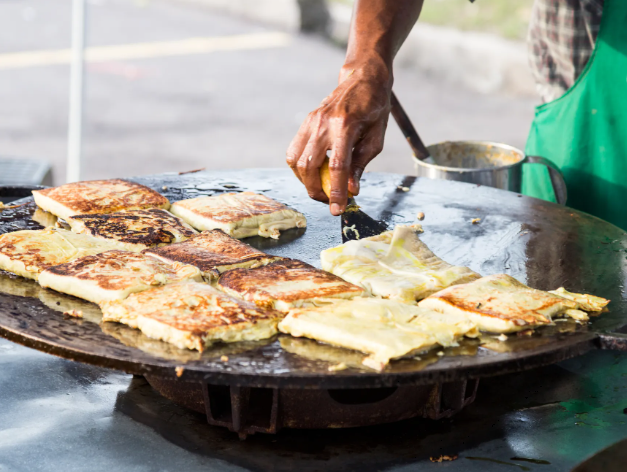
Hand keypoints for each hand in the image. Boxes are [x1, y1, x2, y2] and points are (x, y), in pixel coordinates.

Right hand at [286, 63, 391, 215]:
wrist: (362, 79)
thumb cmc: (374, 108)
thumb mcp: (376, 138)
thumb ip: (361, 164)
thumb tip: (351, 189)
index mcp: (346, 126)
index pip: (338, 166)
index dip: (337, 191)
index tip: (338, 209)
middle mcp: (324, 123)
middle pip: (309, 166)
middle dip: (317, 191)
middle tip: (330, 201)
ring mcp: (311, 121)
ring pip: (296, 161)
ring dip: (306, 182)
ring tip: (321, 188)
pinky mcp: (306, 122)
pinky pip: (294, 151)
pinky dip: (300, 168)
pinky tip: (313, 174)